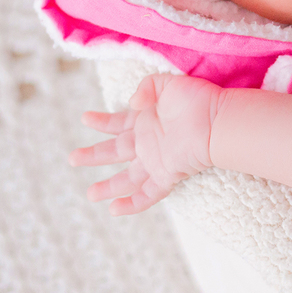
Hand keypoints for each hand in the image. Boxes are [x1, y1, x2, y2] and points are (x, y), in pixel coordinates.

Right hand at [69, 73, 218, 214]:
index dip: (101, 121)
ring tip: (90, 194)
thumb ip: (147, 88)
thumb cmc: (198, 98)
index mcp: (146, 121)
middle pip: (115, 152)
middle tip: (73, 158)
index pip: (117, 123)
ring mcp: (156, 160)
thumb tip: (130, 103)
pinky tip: (114, 210)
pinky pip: (148, 193)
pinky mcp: (168, 174)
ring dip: (108, 186)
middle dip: (94, 156)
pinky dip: (131, 203)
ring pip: (127, 178)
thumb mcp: (167, 82)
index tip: (84, 118)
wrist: (218, 119)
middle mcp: (148, 142)